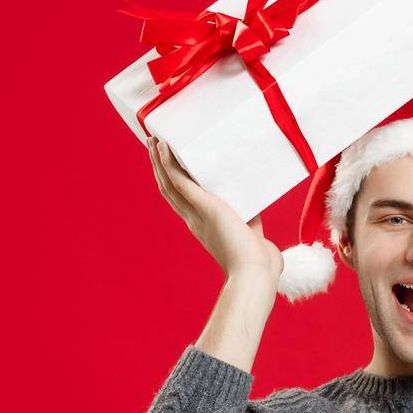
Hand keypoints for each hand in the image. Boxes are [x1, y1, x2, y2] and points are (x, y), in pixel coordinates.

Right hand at [148, 137, 282, 290]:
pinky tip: (164, 148)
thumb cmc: (259, 261)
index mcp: (202, 225)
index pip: (180, 200)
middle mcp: (194, 219)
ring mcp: (196, 214)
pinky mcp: (206, 208)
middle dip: (159, 167)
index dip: (171, 181)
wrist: (257, 272)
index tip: (166, 164)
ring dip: (158, 161)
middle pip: (168, 188)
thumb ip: (250, 221)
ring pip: (168, 183)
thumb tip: (255, 213)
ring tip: (153, 140)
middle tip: (152, 144)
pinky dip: (169, 164)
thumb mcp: (251, 233)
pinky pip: (180, 182)